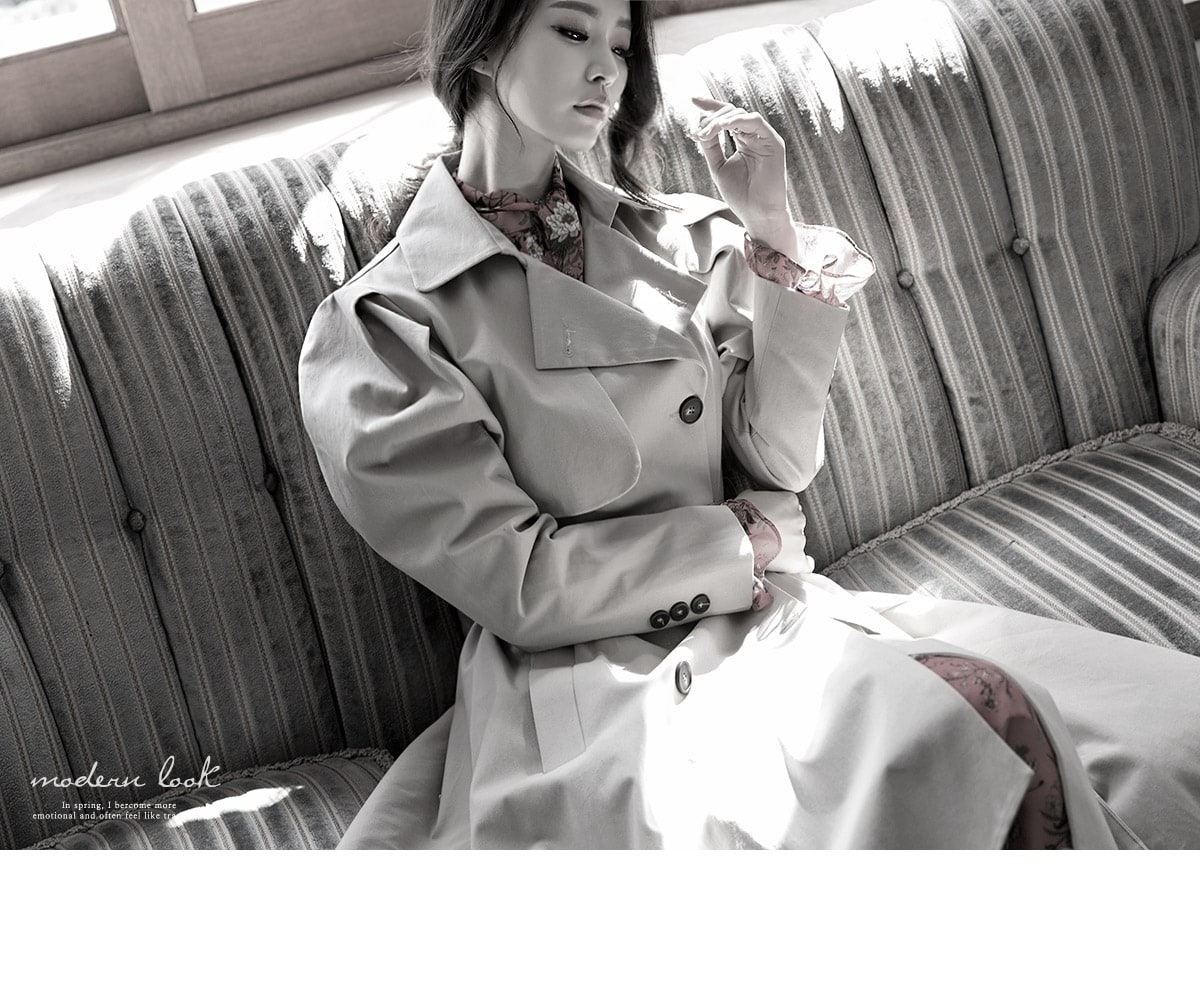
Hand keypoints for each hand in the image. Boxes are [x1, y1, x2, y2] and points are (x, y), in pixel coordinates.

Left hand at [690, 95, 791, 249]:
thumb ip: (710, 147)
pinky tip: (722, 127)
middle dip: (710, 117)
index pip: (726, 117)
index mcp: (742, 140)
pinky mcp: (773, 142)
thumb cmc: (740, 195)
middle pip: (731, 112)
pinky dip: (737, 121)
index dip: (710, 106)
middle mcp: (754, 136)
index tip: (692, 100)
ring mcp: (764, 138)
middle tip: (696, 130)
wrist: (757, 214)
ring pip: (741, 114)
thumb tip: (699, 128)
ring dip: (720, 120)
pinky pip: (755, 121)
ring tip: (705, 133)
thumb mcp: (718, 167)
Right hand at [736, 490, 813, 574]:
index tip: (771, 521)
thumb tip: (757, 499)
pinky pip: (805, 564)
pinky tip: (793, 566)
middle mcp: (798, 518)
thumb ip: (760, 497)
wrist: (737, 535)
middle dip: (784, 531)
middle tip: (767, 537)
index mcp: (789, 500)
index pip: (791, 507)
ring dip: (786, 547)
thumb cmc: (739, 515)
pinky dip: (801, 565)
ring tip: (767, 552)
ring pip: (797, 544)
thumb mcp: (748, 496)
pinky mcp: (797, 559)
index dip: (779, 515)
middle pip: (795, 525)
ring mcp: (799, 539)